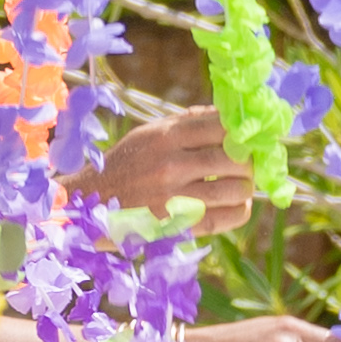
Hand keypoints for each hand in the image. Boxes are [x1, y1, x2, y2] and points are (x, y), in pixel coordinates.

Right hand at [93, 108, 258, 228]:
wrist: (90, 202)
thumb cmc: (125, 164)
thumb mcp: (148, 134)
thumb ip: (186, 124)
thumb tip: (225, 116)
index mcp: (166, 136)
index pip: (223, 126)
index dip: (244, 132)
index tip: (248, 139)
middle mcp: (171, 164)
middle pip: (236, 159)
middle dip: (249, 162)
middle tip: (246, 166)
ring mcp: (174, 197)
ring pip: (237, 190)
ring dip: (246, 188)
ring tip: (240, 186)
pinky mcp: (177, 225)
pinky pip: (227, 218)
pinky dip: (241, 211)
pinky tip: (236, 205)